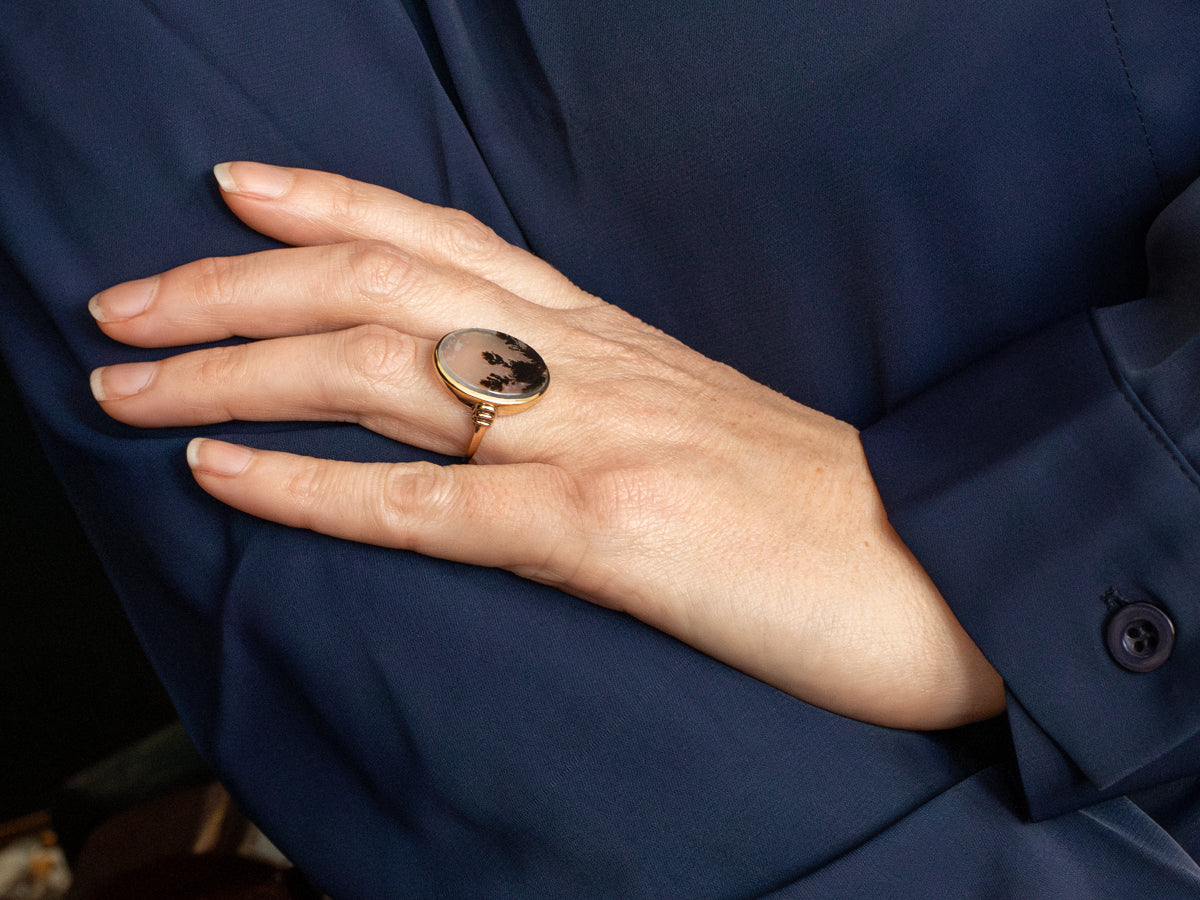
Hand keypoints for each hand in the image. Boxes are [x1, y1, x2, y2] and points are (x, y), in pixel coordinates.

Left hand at [89, 162, 1003, 728]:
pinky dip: (310, 488)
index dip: (331, 203)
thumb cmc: (821, 508)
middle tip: (123, 304)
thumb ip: (601, 401)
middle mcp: (587, 364)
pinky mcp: (605, 531)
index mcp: (610, 338)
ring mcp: (592, 439)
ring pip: (378, 374)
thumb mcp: (697, 423)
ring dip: (232, 376)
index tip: (238, 192)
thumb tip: (512, 412)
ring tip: (126, 386)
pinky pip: (427, 503)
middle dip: (231, 287)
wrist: (942, 569)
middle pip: (380, 286)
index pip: (447, 238)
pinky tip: (222, 478)